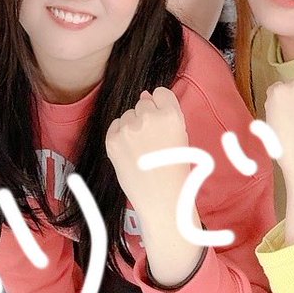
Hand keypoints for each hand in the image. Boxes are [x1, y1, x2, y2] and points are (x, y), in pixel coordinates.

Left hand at [105, 88, 189, 217]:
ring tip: (141, 149)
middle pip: (143, 103)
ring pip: (128, 115)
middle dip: (146, 117)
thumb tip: (145, 94)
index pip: (160, 93)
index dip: (161, 106)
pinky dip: (120, 135)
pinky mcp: (112, 140)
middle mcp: (148, 118)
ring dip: (132, 127)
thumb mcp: (181, 136)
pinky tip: (130, 152)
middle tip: (152, 140)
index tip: (162, 120)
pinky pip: (115, 126)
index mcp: (171, 115)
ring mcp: (128, 128)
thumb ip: (165, 113)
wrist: (162, 199)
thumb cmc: (175, 170)